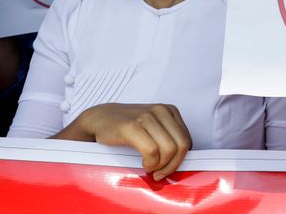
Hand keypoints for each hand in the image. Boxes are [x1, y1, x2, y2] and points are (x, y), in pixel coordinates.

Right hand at [72, 103, 191, 179]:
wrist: (98, 119)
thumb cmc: (126, 127)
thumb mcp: (152, 128)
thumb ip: (167, 138)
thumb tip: (181, 162)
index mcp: (169, 111)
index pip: (187, 140)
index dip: (179, 159)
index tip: (168, 168)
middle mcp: (161, 111)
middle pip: (181, 146)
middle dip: (172, 165)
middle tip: (159, 173)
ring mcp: (146, 117)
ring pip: (169, 149)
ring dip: (160, 166)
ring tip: (149, 168)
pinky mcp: (132, 125)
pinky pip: (151, 150)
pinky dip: (150, 163)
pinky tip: (143, 164)